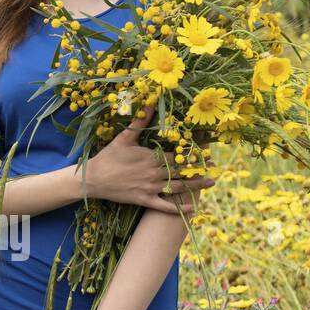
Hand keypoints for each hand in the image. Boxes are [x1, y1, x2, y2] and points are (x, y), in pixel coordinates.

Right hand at [83, 103, 215, 213]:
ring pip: (177, 187)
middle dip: (199, 168)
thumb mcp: (125, 137)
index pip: (178, 155)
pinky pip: (164, 206)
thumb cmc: (108, 157)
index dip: (193, 153)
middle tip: (215, 167)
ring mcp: (150, 188)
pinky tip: (191, 208)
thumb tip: (151, 101)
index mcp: (151, 157)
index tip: (208, 151)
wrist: (94, 179)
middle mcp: (154, 173)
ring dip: (195, 185)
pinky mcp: (144, 200)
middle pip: (181, 171)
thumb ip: (141, 121)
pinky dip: (177, 208)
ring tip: (210, 183)